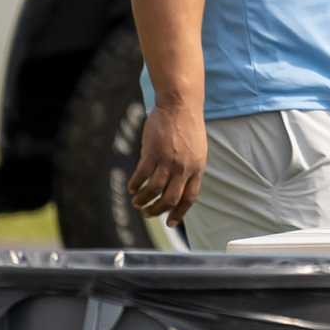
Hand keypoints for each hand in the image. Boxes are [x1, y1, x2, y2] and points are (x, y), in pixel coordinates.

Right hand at [128, 99, 204, 222]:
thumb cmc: (188, 128)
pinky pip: (142, 175)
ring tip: (137, 202)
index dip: (179, 213)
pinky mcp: (153, 152)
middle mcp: (184, 168)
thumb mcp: (197, 151)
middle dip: (158, 211)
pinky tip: (132, 187)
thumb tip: (179, 186)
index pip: (190, 198)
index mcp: (197, 168)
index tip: (171, 223)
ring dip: (143, 200)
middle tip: (148, 213)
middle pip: (171, 199)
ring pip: (154, 190)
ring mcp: (169, 160)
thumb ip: (189, 169)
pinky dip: (135, 184)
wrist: (181, 106)